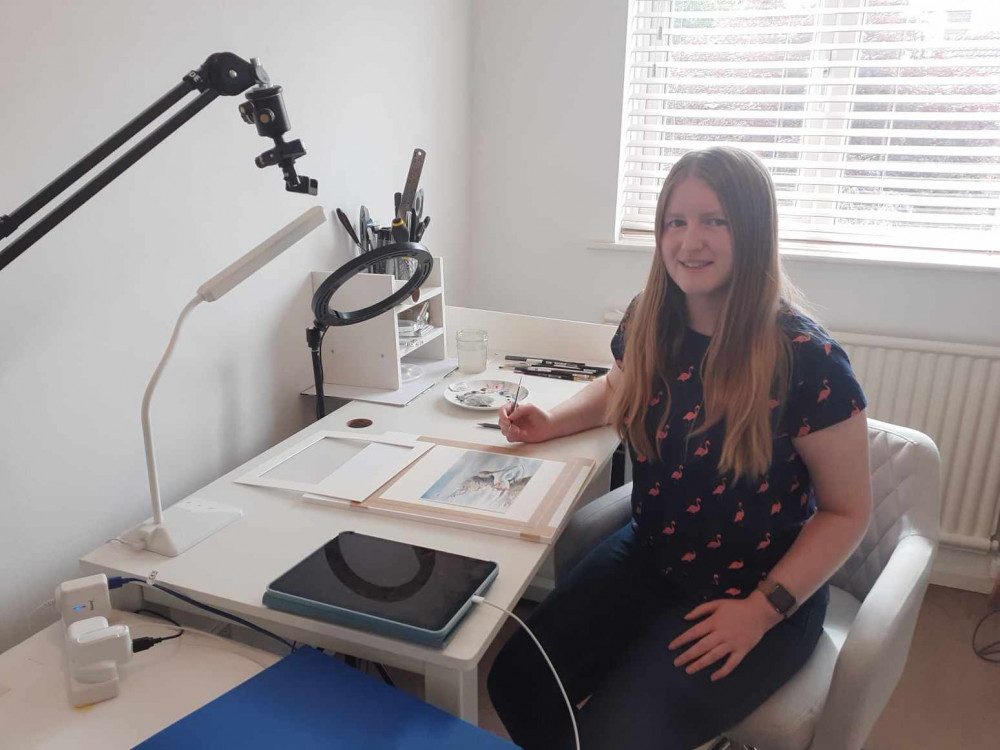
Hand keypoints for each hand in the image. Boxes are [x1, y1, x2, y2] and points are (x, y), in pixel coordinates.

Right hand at [498, 402, 554, 442]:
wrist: (548, 427)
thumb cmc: (541, 416)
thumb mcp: (531, 408)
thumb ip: (520, 409)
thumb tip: (510, 416)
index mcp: (514, 409)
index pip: (502, 410)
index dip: (502, 415)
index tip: (507, 420)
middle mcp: (512, 418)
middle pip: (501, 422)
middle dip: (507, 426)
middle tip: (515, 428)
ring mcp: (513, 427)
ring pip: (504, 430)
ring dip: (511, 432)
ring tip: (521, 431)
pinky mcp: (516, 435)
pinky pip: (509, 437)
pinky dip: (515, 437)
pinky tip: (523, 434)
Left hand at [668, 592, 782, 680]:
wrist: (759, 612)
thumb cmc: (736, 607)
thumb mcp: (717, 603)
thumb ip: (700, 610)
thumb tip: (685, 618)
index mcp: (714, 622)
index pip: (694, 632)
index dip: (681, 640)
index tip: (671, 647)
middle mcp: (721, 634)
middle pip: (701, 647)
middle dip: (687, 655)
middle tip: (676, 663)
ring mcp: (732, 644)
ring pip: (713, 657)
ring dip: (700, 664)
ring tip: (689, 670)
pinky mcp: (742, 651)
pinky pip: (731, 664)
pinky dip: (723, 671)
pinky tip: (713, 677)